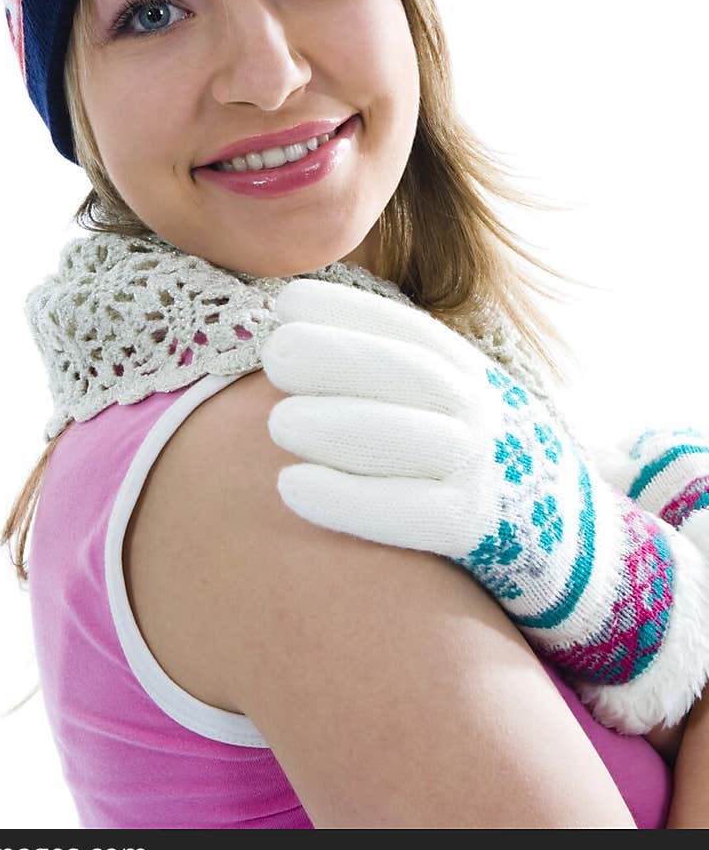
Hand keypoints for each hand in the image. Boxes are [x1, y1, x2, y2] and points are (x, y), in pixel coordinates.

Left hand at [262, 278, 708, 733]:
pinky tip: (292, 488)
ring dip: (337, 425)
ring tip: (277, 423)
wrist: (574, 547)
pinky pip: (410, 513)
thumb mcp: (457, 405)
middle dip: (339, 355)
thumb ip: (396, 374)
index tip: (284, 302)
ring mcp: (485, 469)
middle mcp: (483, 412)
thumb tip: (295, 333)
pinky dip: (348, 499)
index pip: (408, 330)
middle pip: (409, 372)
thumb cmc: (480, 466)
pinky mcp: (478, 532)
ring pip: (408, 438)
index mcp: (471, 374)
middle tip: (275, 354)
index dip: (346, 309)